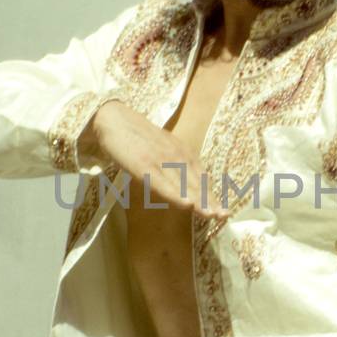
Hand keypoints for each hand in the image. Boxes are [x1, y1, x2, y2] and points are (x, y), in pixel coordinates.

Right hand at [79, 100, 229, 219]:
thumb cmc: (136, 137)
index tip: (223, 211)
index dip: (211, 194)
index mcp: (181, 151)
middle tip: (224, 216)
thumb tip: (184, 184)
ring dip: (197, 199)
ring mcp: (160, 159)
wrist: (113, 119)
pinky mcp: (143, 164)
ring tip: (211, 215)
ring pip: (182, 183)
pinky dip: (175, 194)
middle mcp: (175, 154)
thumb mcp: (161, 148)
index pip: (200, 176)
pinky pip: (161, 183)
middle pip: (195, 181)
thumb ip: (173, 164)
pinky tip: (186, 204)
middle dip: (209, 200)